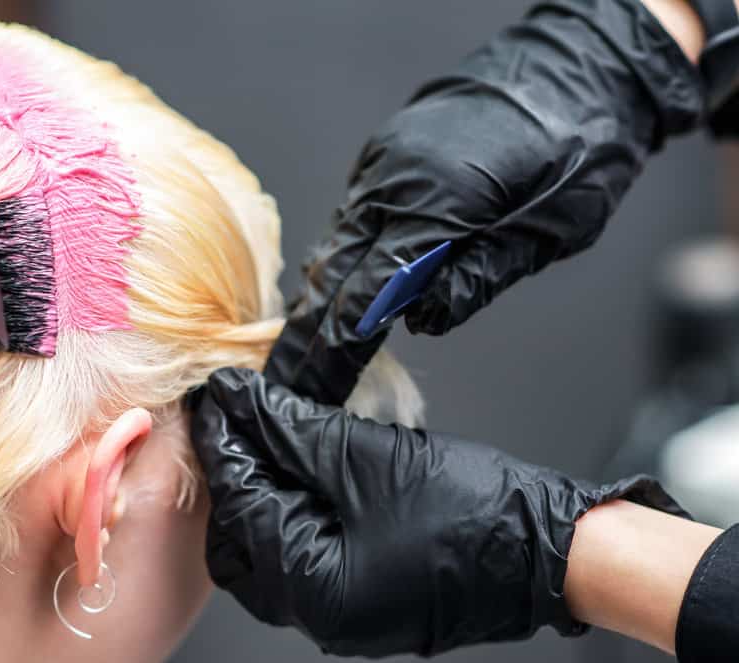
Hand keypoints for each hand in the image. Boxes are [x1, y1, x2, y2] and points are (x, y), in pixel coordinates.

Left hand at [190, 367, 686, 657]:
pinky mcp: (357, 594)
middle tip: (239, 411)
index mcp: (314, 592)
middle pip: (243, 534)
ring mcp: (338, 610)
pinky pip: (303, 548)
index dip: (224, 444)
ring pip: (271, 540)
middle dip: (236, 468)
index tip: (216, 396)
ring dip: (265, 482)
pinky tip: (302, 460)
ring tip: (270, 426)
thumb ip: (295, 430)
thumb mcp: (370, 460)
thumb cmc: (477, 515)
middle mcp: (317, 615)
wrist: (551, 550)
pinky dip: (295, 502)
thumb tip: (244, 401)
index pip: (240, 507)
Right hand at [267, 0, 705, 404]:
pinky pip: (351, 215)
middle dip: (312, 330)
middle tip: (292, 379)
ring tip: (303, 345)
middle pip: (336, 268)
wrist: (580, 66)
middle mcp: (395, 178)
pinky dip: (341, 255)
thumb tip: (419, 319)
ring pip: (336, 240)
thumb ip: (476, 279)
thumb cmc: (584, 146)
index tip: (318, 383)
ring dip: (321, 294)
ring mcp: (384, 161)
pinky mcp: (386, 154)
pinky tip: (336, 286)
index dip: (339, 343)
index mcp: (436, 200)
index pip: (369, 288)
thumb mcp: (549, 231)